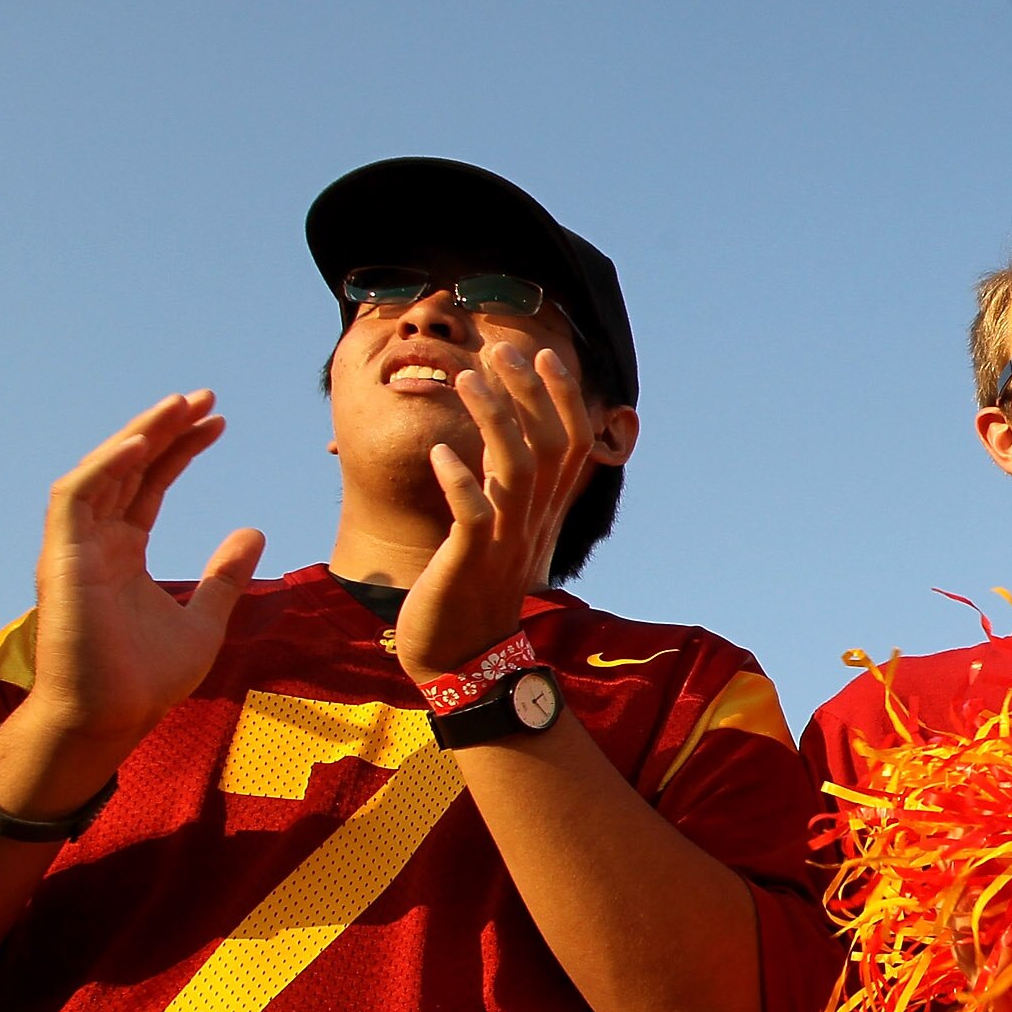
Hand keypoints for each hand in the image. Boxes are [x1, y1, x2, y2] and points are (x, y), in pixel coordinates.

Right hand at [23, 392, 263, 749]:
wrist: (110, 719)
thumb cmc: (146, 680)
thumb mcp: (205, 620)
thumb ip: (226, 576)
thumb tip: (255, 531)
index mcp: (123, 552)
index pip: (150, 484)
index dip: (181, 449)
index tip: (219, 422)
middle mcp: (95, 543)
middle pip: (128, 469)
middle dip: (163, 429)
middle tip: (205, 396)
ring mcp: (74, 549)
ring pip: (101, 472)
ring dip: (138, 436)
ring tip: (179, 405)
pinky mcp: (59, 560)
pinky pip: (74, 499)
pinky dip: (104, 468)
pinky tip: (140, 444)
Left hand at [397, 344, 591, 680]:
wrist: (462, 661)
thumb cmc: (470, 594)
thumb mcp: (498, 535)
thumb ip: (503, 494)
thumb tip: (497, 449)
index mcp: (541, 514)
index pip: (570, 445)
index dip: (562, 397)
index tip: (542, 355)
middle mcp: (531, 522)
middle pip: (549, 445)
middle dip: (528, 393)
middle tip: (500, 350)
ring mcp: (504, 541)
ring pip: (515, 469)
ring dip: (494, 419)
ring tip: (466, 379)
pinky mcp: (471, 561)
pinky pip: (474, 515)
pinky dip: (460, 481)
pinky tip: (440, 454)